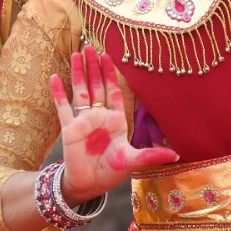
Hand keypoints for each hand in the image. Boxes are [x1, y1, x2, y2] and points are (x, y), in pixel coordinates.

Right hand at [50, 45, 178, 205]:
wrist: (89, 184)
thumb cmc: (111, 171)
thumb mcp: (132, 161)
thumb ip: (150, 155)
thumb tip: (176, 156)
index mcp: (115, 120)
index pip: (113, 90)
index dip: (110, 73)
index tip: (108, 56)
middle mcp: (99, 116)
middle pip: (95, 85)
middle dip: (93, 66)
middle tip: (90, 46)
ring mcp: (83, 120)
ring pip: (80, 91)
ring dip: (78, 73)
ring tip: (75, 54)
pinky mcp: (69, 128)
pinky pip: (62, 107)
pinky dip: (58, 93)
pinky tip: (54, 77)